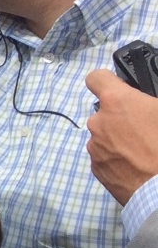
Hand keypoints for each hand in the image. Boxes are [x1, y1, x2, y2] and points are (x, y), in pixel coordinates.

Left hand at [87, 69, 157, 204]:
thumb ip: (152, 104)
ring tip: (144, 153)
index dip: (107, 81)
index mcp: (117, 102)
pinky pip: (105, 157)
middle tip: (146, 130)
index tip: (119, 89)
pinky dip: (117, 160)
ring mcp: (95, 147)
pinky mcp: (97, 170)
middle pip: (105, 112)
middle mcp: (98, 122)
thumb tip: (149, 107)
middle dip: (121, 118)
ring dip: (119, 140)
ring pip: (105, 137)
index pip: (96, 78)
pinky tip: (137, 168)